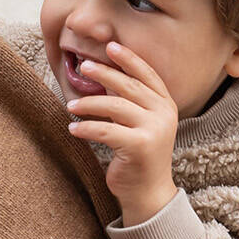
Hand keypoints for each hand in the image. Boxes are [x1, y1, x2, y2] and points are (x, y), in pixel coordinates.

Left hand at [65, 41, 178, 224]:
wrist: (149, 192)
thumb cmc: (139, 156)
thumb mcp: (140, 124)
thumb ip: (131, 102)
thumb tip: (105, 74)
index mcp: (167, 105)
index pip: (148, 74)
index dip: (129, 59)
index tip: (110, 46)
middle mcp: (164, 114)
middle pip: (129, 86)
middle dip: (105, 73)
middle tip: (84, 67)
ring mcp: (154, 130)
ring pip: (115, 106)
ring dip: (89, 103)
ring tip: (71, 105)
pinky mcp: (140, 146)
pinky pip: (105, 130)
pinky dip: (85, 128)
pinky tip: (73, 128)